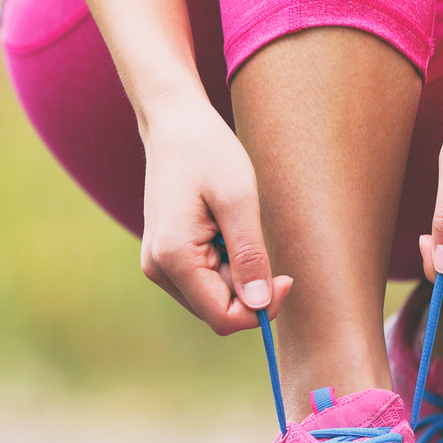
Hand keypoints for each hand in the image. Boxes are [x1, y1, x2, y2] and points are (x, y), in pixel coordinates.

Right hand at [139, 91, 292, 334]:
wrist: (173, 125)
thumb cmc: (207, 152)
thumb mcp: (239, 200)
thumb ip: (250, 256)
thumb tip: (259, 305)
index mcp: (173, 256)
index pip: (223, 317)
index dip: (260, 308)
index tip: (285, 276)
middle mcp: (158, 268)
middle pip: (216, 312)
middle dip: (248, 290)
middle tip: (262, 244)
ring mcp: (156, 264)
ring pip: (210, 299)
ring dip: (236, 276)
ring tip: (235, 230)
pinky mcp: (162, 257)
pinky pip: (201, 282)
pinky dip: (223, 267)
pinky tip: (223, 232)